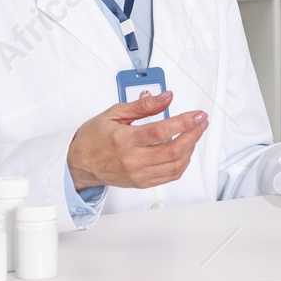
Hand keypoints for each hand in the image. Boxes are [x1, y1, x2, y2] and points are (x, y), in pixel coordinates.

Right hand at [67, 91, 208, 190]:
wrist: (80, 164)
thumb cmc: (94, 138)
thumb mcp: (114, 113)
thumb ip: (143, 105)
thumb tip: (166, 97)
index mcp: (125, 140)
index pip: (161, 132)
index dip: (184, 122)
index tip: (197, 115)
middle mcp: (133, 160)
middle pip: (173, 151)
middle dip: (193, 135)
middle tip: (201, 123)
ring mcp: (139, 174)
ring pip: (175, 166)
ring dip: (191, 149)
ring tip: (194, 135)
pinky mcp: (142, 183)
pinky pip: (170, 176)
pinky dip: (182, 163)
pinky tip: (184, 151)